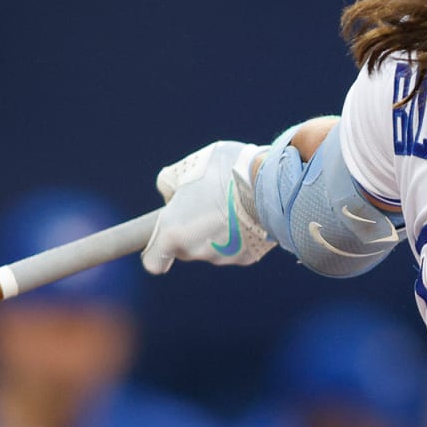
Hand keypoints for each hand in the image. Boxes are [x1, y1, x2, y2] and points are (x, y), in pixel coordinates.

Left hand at [141, 141, 276, 274]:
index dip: (157, 252)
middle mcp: (195, 250)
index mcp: (173, 231)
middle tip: (206, 206)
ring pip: (212, 249)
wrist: (273, 183)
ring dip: (217, 233)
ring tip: (233, 205)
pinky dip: (240, 236)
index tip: (166, 238)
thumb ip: (171, 182)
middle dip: (191, 233)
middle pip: (185, 250)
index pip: (153, 261)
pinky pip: (238, 249)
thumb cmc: (227, 170)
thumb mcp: (191, 165)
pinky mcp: (248, 257)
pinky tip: (250, 214)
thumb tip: (170, 193)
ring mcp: (222, 257)